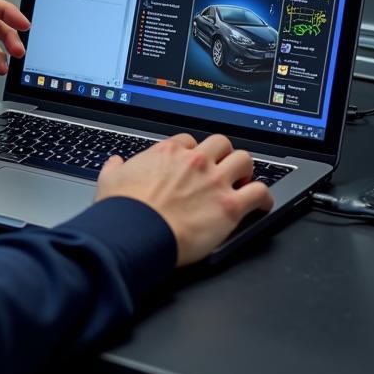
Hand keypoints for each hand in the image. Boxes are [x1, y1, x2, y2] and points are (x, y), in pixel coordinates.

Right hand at [94, 133, 273, 265]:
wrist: (136, 232)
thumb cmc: (124, 210)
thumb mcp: (110, 179)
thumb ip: (116, 168)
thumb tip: (115, 163)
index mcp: (167, 153)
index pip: (189, 141)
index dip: (193, 152)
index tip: (194, 163)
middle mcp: (194, 161)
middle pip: (221, 143)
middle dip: (223, 155)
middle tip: (223, 169)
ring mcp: (214, 181)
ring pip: (244, 160)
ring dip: (246, 171)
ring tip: (245, 182)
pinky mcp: (229, 206)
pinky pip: (259, 192)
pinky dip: (263, 198)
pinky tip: (261, 204)